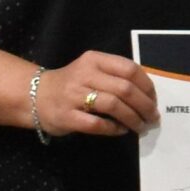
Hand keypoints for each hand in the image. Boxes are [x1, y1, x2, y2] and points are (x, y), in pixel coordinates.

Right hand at [35, 51, 155, 137]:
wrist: (34, 96)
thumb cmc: (72, 84)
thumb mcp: (93, 70)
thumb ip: (116, 76)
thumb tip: (149, 94)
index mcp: (94, 60)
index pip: (130, 69)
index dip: (147, 86)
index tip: (154, 99)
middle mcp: (84, 74)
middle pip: (125, 89)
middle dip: (144, 105)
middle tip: (153, 117)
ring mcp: (74, 95)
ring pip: (113, 105)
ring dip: (133, 118)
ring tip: (141, 126)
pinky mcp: (67, 116)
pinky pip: (97, 124)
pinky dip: (113, 128)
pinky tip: (120, 130)